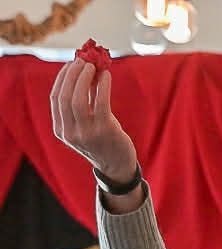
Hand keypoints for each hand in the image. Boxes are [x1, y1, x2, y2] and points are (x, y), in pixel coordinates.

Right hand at [50, 59, 137, 181]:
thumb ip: (83, 101)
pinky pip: (101, 103)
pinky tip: (106, 76)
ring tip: (93, 66)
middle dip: (72, 74)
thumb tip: (85, 70)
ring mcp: (86, 133)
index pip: (55, 98)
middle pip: (65, 96)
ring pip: (78, 99)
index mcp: (61, 130)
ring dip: (85, 78)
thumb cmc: (102, 140)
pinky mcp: (105, 131)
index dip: (62, 78)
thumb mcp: (86, 123)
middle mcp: (70, 132)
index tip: (71, 64)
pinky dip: (103, 86)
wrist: (117, 165)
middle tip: (83, 61)